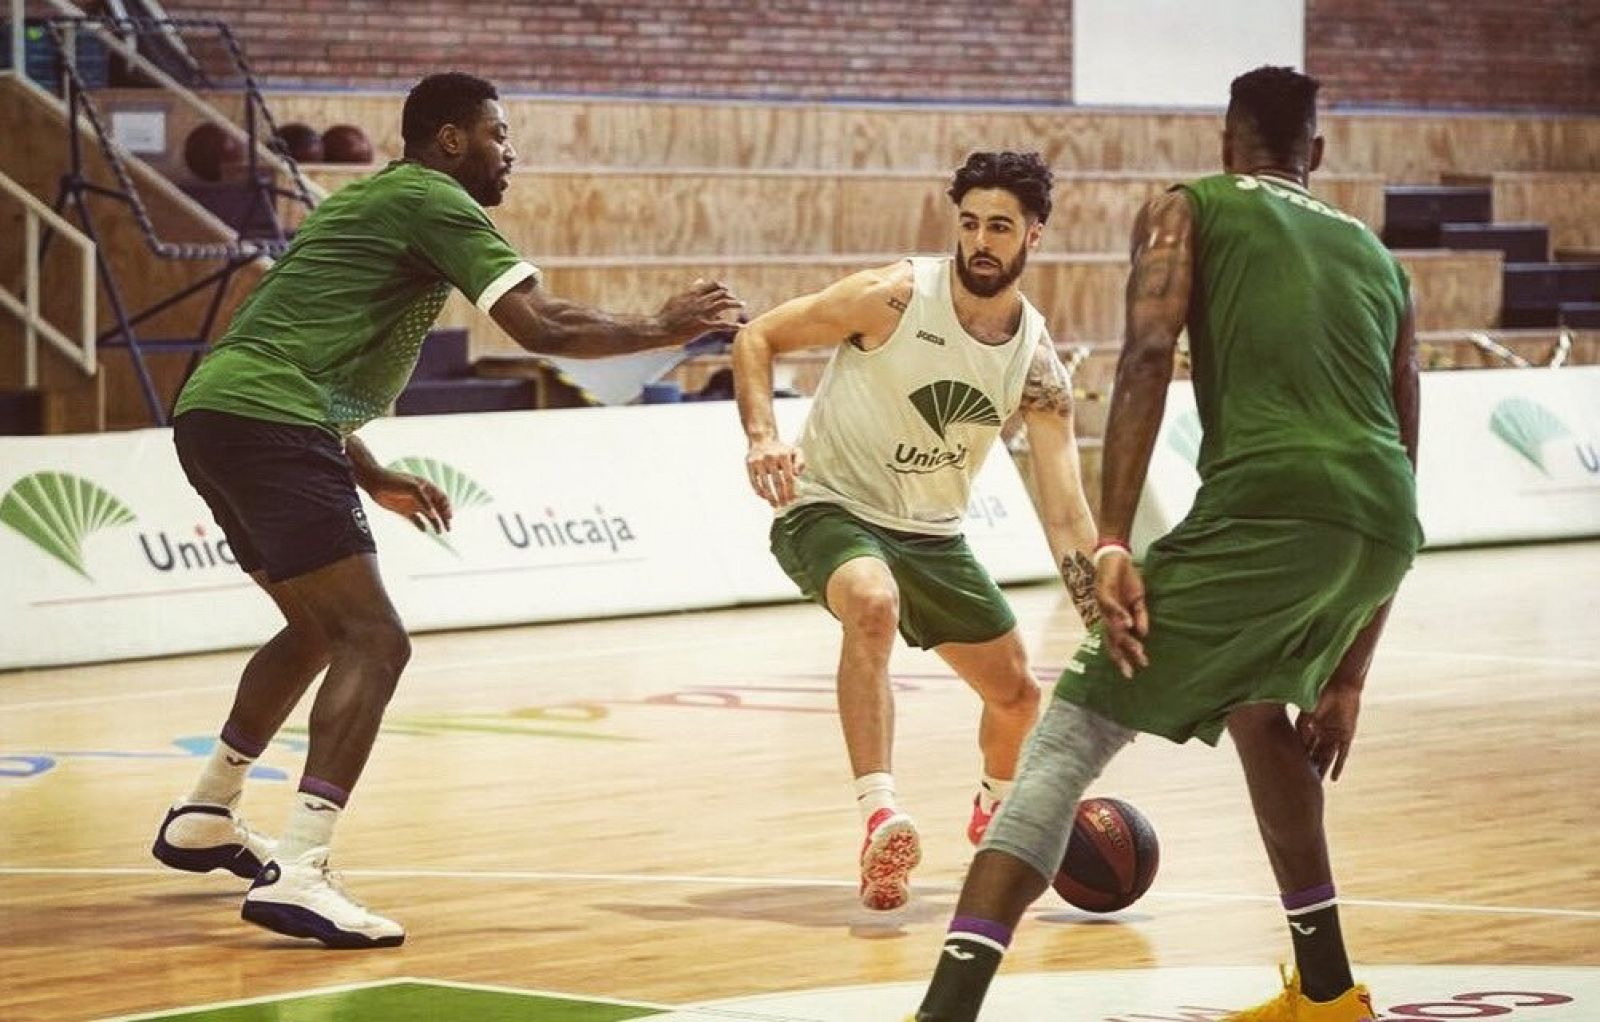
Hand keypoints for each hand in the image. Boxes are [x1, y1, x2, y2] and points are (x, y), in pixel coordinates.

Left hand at [362, 470, 451, 532]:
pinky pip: (416, 520)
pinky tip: (424, 530)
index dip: (447, 507)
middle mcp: (422, 496)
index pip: (442, 498)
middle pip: (438, 508)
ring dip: (435, 523)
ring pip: (429, 516)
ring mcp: (414, 504)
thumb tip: (433, 514)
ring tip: (439, 532)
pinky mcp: (405, 511)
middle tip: (448, 529)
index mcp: (426, 487)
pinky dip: (421, 525)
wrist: (375, 483)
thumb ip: (424, 500)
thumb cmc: (394, 481)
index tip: (449, 517)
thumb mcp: (411, 488)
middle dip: (444, 518)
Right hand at [657, 278, 743, 341]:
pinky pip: (723, 324)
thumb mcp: (678, 298)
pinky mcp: (704, 325)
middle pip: (721, 293)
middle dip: (730, 296)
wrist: (661, 327)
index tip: (726, 290)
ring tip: (743, 305)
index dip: (722, 287)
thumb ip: (691, 289)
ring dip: (736, 303)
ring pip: (724, 304)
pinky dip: (734, 325)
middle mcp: (700, 300)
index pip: (712, 285)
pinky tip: (741, 326)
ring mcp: (702, 313)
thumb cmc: (667, 314)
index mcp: (693, 293)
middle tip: (737, 300)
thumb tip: (700, 280)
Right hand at [746, 438, 804, 506]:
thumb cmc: (781, 450)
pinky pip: (754, 481)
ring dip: (770, 497)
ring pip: (765, 484)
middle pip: (777, 483)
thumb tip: (797, 474)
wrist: (762, 439)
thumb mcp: (795, 451)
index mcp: (783, 455)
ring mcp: (759, 461)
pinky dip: (759, 491)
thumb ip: (800, 462)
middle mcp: (770, 457)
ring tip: (775, 505)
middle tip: (784, 505)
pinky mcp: (750, 464)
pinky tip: (764, 498)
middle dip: (781, 496)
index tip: (792, 500)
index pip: (788, 478)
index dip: (790, 491)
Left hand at [1096, 553, 1148, 678]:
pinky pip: (1111, 607)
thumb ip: (1140, 617)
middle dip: (1122, 656)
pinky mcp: (1103, 591)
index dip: (1123, 657)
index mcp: (1114, 619)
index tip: (1132, 672)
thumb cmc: (1126, 580)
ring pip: (1112, 627)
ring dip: (1125, 639)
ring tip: (1138, 650)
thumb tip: (1144, 634)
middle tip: (1130, 671)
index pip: (1116, 642)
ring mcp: (1103, 605)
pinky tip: (1128, 624)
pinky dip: (1120, 615)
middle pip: (1112, 640)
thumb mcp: (1138, 600)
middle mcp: (1106, 615)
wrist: (1117, 557)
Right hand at [1296, 680, 1362, 781]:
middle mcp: (1320, 732)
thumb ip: (1302, 723)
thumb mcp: (1308, 708)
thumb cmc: (1322, 692)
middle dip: (1308, 768)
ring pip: (1326, 757)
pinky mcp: (1347, 735)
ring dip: (1321, 769)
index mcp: (1308, 725)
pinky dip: (1338, 766)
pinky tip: (1334, 779)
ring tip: (1316, 785)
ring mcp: (1334, 735)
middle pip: (1313, 754)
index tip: (1289, 769)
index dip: (1296, 757)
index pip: (1300, 745)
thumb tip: (1294, 739)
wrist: (1343, 684)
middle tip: (1301, 783)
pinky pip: (1342, 754)